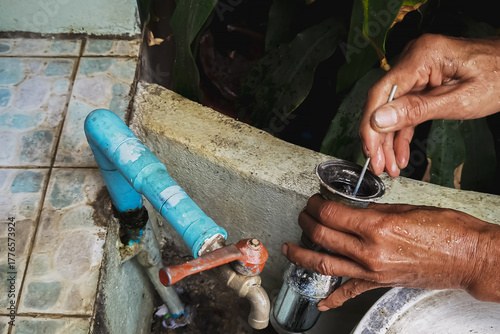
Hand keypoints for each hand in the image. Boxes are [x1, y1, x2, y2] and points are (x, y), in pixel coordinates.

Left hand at [282, 194, 499, 309]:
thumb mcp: (406, 209)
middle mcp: (370, 251)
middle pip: (323, 236)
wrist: (469, 256)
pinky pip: (350, 292)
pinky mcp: (379, 283)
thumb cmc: (446, 230)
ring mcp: (373, 271)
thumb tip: (354, 213)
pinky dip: (333, 299)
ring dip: (302, 255)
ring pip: (325, 264)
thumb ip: (374, 213)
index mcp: (376, 227)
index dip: (316, 205)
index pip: (331, 214)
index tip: (314, 200)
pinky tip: (321, 302)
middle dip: (307, 222)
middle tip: (303, 215)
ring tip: (290, 249)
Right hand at [360, 34, 499, 176]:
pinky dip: (401, 132)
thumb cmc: (499, 77)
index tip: (371, 151)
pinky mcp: (420, 82)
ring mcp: (416, 70)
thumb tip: (378, 119)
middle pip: (382, 102)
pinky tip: (399, 153)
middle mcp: (413, 59)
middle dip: (378, 138)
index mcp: (422, 56)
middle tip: (379, 165)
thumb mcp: (459, 101)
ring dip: (388, 139)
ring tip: (389, 166)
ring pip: (390, 109)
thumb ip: (417, 110)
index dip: (370, 125)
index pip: (382, 92)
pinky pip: (404, 109)